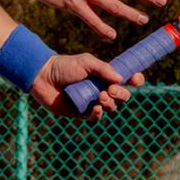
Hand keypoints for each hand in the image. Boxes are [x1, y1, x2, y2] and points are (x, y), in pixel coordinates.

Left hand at [28, 53, 145, 119]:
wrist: (42, 76)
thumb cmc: (64, 66)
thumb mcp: (85, 62)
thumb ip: (103, 68)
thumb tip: (121, 78)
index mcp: (104, 75)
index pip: (126, 79)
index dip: (135, 80)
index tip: (136, 79)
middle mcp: (101, 88)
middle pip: (122, 96)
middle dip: (121, 94)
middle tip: (111, 89)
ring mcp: (92, 101)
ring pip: (111, 107)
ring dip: (110, 103)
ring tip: (100, 96)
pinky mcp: (81, 112)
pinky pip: (95, 117)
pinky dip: (98, 113)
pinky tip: (95, 108)